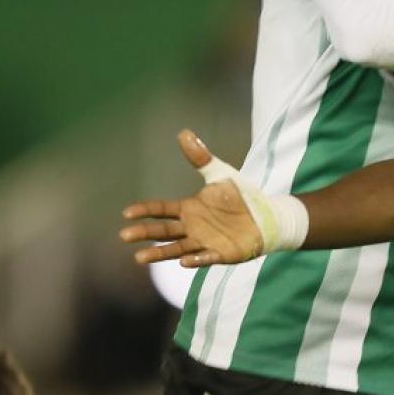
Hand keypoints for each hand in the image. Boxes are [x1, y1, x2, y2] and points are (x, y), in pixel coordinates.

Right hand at [119, 130, 266, 267]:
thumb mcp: (221, 173)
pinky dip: (196, 259)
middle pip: (164, 231)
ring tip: (140, 257)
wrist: (268, 216)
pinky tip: (184, 262)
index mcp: (189, 208)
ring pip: (178, 248)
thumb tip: (184, 132)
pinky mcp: (222, 254)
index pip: (162, 210)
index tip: (127, 213)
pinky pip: (206, 258)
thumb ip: (201, 158)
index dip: (145, 211)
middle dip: (145, 233)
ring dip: (160, 253)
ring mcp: (205, 242)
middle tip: (124, 235)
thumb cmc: (242, 195)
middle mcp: (192, 227)